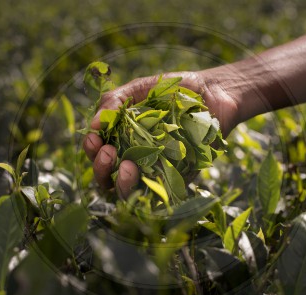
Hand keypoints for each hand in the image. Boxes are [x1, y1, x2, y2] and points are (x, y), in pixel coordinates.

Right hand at [83, 70, 241, 197]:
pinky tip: (151, 177)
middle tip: (109, 153)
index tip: (95, 140)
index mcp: (123, 139)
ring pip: (132, 192)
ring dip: (122, 184)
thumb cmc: (174, 90)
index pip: (100, 154)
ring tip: (127, 166)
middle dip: (101, 169)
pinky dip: (153, 191)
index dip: (92, 151)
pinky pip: (162, 194)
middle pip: (110, 178)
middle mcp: (137, 159)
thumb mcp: (139, 89)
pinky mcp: (179, 181)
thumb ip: (115, 101)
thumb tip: (93, 123)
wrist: (214, 93)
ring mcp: (157, 172)